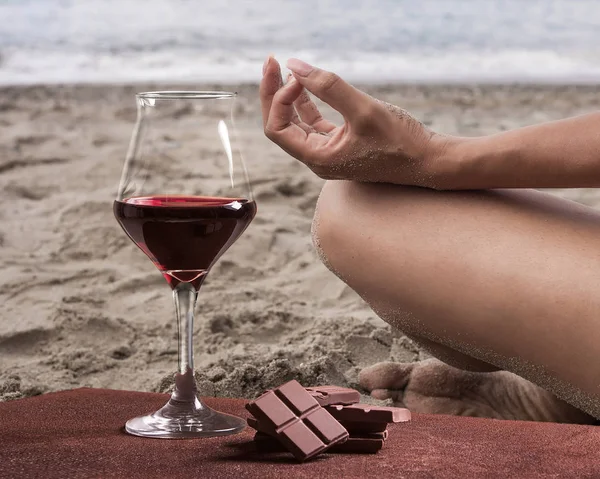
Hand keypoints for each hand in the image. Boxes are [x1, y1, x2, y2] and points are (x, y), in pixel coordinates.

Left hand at [260, 57, 454, 186]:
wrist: (427, 161)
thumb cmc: (399, 141)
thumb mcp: (364, 109)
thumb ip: (328, 87)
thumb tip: (295, 66)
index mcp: (317, 158)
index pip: (278, 129)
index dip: (279, 99)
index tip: (296, 75)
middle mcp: (317, 159)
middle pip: (281, 125)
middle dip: (274, 93)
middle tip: (272, 61)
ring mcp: (328, 153)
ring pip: (296, 124)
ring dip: (288, 96)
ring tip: (286, 69)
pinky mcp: (340, 145)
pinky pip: (314, 124)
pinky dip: (307, 104)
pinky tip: (305, 84)